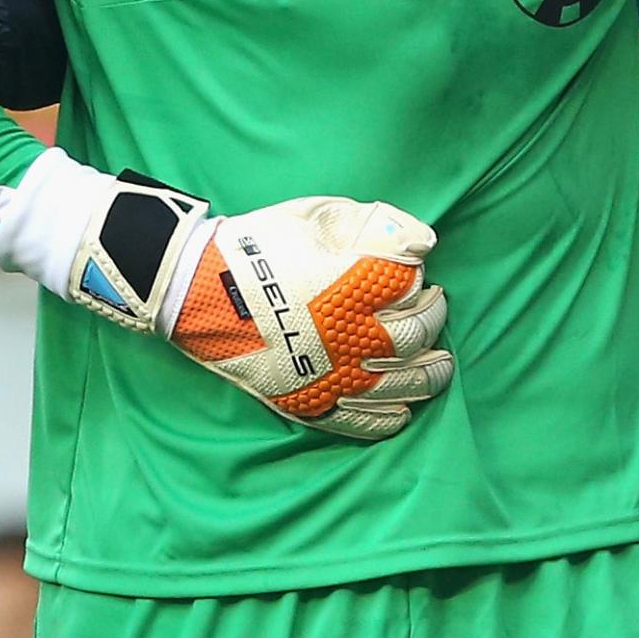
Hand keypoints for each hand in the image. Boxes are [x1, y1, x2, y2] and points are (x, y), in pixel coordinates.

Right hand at [70, 181, 452, 439]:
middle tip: (435, 308)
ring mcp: (332, 375)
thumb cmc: (259, 245)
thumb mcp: (316, 215)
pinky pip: (362, 422)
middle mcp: (349, 335)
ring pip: (403, 384)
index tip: (418, 273)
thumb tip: (424, 243)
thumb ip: (376, 223)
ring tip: (441, 363)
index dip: (419, 278)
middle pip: (416, 336)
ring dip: (431, 373)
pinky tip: (402, 409)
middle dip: (434, 319)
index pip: (410, 285)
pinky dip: (390, 417)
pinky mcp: (310, 402)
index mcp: (353, 285)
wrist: (197, 289)